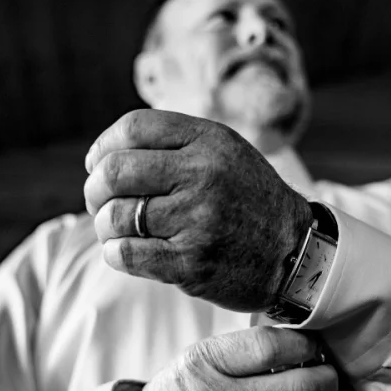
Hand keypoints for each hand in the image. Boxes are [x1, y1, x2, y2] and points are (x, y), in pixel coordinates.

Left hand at [84, 109, 312, 311]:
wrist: (295, 251)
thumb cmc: (250, 200)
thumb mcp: (227, 153)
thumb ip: (177, 144)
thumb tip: (105, 154)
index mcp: (210, 141)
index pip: (133, 128)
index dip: (103, 147)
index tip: (98, 164)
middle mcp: (203, 175)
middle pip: (115, 171)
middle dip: (94, 189)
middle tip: (99, 201)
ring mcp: (197, 220)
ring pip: (116, 216)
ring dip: (104, 225)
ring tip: (114, 230)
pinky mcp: (192, 262)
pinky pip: (126, 254)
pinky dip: (114, 253)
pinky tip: (124, 252)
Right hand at [101, 326, 354, 390]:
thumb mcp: (199, 358)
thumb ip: (246, 348)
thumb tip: (301, 338)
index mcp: (205, 366)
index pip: (269, 347)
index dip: (304, 343)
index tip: (314, 341)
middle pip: (297, 390)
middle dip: (328, 375)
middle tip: (332, 366)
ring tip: (338, 388)